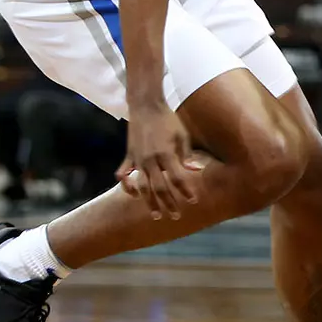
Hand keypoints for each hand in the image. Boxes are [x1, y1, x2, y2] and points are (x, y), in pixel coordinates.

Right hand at [116, 102, 203, 220]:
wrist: (146, 106)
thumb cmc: (168, 120)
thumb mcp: (182, 135)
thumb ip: (187, 155)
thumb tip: (197, 171)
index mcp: (166, 154)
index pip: (177, 179)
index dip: (185, 191)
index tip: (193, 201)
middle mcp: (150, 159)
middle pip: (159, 188)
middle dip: (168, 203)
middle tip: (176, 216)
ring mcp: (137, 159)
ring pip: (142, 186)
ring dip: (149, 202)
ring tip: (156, 215)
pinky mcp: (129, 156)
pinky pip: (124, 175)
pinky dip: (127, 186)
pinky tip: (133, 195)